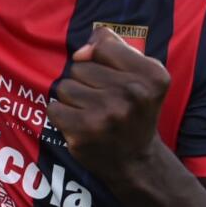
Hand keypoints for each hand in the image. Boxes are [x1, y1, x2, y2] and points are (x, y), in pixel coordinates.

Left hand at [47, 28, 169, 184]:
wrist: (136, 161)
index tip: (113, 78)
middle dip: (86, 82)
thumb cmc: (134, 110)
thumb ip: (113, 48)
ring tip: (93, 113)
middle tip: (105, 102)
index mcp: (152, 76)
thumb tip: (81, 52)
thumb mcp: (141, 74)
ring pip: (65, 87)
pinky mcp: (84, 133)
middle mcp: (133, 94)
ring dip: (73, 99)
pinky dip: (62, 116)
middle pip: (80, 67)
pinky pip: (54, 108)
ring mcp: (107, 115)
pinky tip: (80, 125)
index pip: (104, 45)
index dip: (101, 60)